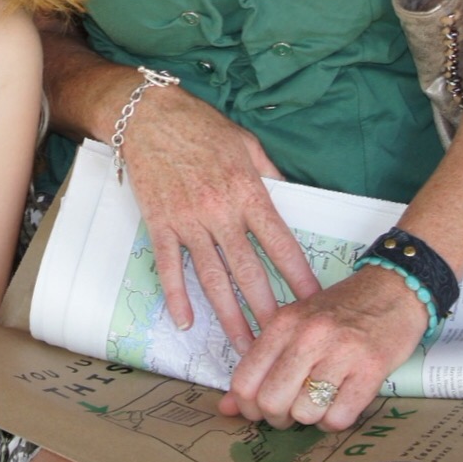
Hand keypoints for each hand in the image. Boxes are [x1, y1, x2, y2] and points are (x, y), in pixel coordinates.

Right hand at [118, 83, 320, 350]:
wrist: (148, 115)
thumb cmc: (200, 126)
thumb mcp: (246, 144)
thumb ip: (270, 175)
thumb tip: (290, 199)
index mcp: (247, 191)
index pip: (279, 242)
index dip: (298, 275)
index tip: (314, 302)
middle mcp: (220, 211)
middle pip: (249, 271)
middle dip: (267, 310)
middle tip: (281, 341)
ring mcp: (187, 220)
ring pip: (212, 277)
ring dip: (229, 315)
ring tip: (244, 347)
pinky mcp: (159, 223)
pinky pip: (170, 266)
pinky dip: (177, 295)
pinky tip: (186, 321)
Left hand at [221, 265, 429, 430]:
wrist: (394, 289)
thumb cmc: (341, 311)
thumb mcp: (294, 325)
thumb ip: (261, 363)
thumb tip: (226, 408)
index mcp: (282, 323)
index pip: (244, 381)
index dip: (247, 408)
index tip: (259, 411)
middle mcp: (308, 335)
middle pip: (272, 403)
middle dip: (279, 418)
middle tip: (292, 410)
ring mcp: (341, 352)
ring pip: (305, 413)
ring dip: (311, 418)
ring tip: (321, 401)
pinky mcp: (371, 369)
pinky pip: (339, 417)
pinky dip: (336, 421)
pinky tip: (341, 403)